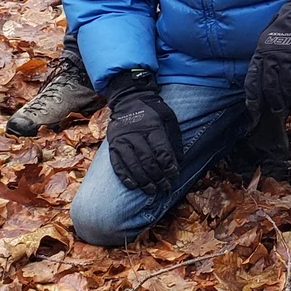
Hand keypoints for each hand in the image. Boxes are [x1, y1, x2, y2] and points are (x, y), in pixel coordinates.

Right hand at [105, 71, 181, 193]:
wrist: (129, 99)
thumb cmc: (153, 111)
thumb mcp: (168, 118)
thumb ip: (173, 140)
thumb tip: (178, 163)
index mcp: (152, 126)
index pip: (161, 151)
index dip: (168, 166)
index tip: (174, 175)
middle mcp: (135, 134)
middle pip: (147, 160)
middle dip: (157, 177)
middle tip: (164, 187)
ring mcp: (122, 140)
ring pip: (132, 165)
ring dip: (143, 181)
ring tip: (151, 190)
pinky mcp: (112, 145)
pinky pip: (117, 164)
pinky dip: (125, 177)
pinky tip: (134, 186)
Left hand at [243, 0, 290, 118]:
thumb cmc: (285, 25)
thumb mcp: (266, 39)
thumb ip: (264, 57)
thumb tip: (264, 76)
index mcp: (260, 54)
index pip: (253, 80)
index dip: (253, 98)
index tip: (255, 111)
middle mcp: (272, 57)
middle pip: (271, 87)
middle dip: (276, 103)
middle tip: (281, 112)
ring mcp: (288, 57)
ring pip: (288, 86)